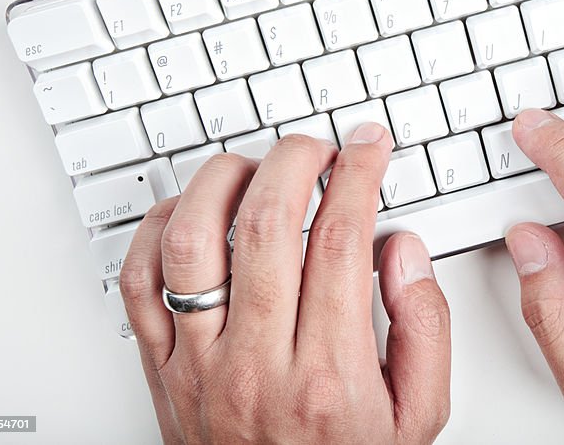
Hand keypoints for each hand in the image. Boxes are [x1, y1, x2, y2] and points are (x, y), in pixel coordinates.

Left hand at [120, 123, 450, 443]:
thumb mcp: (417, 415)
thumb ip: (425, 330)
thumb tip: (404, 253)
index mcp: (328, 373)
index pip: (341, 239)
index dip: (358, 174)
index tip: (367, 148)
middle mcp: (258, 365)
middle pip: (267, 225)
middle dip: (296, 160)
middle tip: (316, 148)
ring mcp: (200, 366)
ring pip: (192, 242)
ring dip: (222, 183)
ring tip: (253, 168)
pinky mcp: (161, 372)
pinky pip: (138, 285)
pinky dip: (156, 230)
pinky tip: (191, 211)